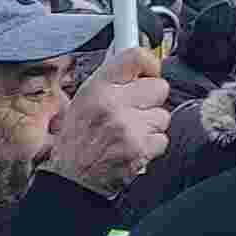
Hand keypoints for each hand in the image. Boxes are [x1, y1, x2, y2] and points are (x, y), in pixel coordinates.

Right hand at [43, 45, 169, 197]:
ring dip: (150, 125)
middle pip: (159, 87)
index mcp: (97, 88)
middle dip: (150, 100)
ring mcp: (128, 127)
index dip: (149, 63)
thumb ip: (112, 80)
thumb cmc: (78, 139)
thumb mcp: (84, 100)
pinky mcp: (140, 148)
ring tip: (129, 132)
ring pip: (163, 115)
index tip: (149, 71)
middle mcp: (112, 104)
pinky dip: (151, 145)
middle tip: (135, 110)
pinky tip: (132, 147)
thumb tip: (140, 65)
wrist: (73, 178)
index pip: (136, 57)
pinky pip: (162, 138)